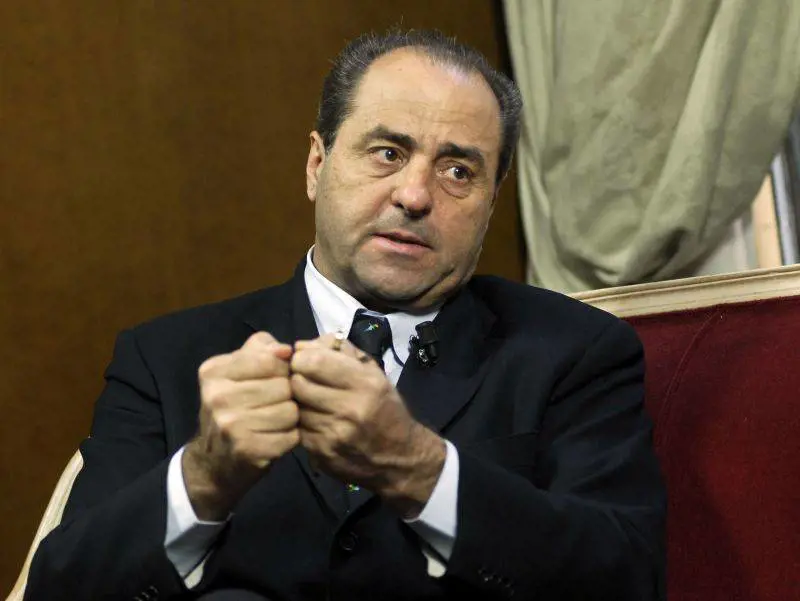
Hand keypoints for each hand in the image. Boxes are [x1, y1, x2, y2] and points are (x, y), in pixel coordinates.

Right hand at [183, 331, 299, 519]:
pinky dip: (289, 438)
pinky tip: (274, 439)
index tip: (274, 380)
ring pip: (290, 410)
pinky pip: (291, 436)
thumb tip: (286, 349)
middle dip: (287, 395)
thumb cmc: (233, 408)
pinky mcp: (247, 450)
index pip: (270, 359)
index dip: (282, 370)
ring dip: (290, 418)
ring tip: (275, 422)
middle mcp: (217, 396)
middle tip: (274, 405)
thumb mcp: (237, 371)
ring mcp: (230, 425)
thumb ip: (261, 350)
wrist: (213, 462)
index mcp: (214, 371)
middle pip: (284, 386)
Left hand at [290, 334, 445, 516]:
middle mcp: (349, 409)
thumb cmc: (386, 409)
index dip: (303, 357)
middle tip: (304, 380)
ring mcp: (334, 434)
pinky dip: (303, 423)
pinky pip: (298, 429)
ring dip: (299, 402)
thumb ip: (342, 353)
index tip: (306, 360)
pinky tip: (316, 421)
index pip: (314, 361)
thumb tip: (303, 345)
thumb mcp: (374, 374)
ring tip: (312, 401)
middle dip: (297, 377)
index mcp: (365, 384)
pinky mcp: (321, 453)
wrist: (399, 458)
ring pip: (295, 407)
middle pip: (298, 383)